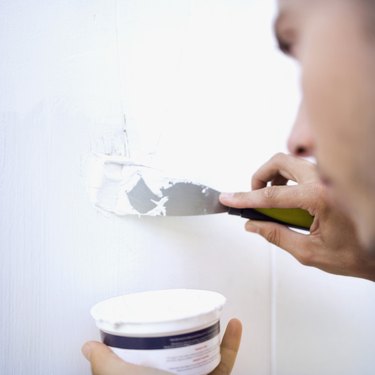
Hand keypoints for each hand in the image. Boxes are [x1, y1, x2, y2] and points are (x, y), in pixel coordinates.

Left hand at [82, 319, 241, 374]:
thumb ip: (102, 363)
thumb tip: (87, 347)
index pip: (143, 362)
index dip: (144, 343)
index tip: (146, 325)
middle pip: (176, 355)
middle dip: (180, 335)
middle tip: (181, 317)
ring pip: (203, 355)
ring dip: (209, 334)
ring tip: (207, 317)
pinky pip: (225, 361)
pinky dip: (231, 344)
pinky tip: (233, 326)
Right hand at [220, 153, 374, 280]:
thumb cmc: (356, 254)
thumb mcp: (310, 252)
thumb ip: (277, 236)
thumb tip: (254, 225)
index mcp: (321, 198)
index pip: (273, 196)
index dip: (246, 198)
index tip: (230, 198)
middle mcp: (327, 180)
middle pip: (281, 161)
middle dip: (260, 177)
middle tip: (253, 196)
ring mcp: (331, 177)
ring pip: (291, 162)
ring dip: (274, 177)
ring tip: (272, 201)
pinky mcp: (332, 178)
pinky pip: (303, 170)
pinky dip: (288, 179)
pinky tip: (290, 199)